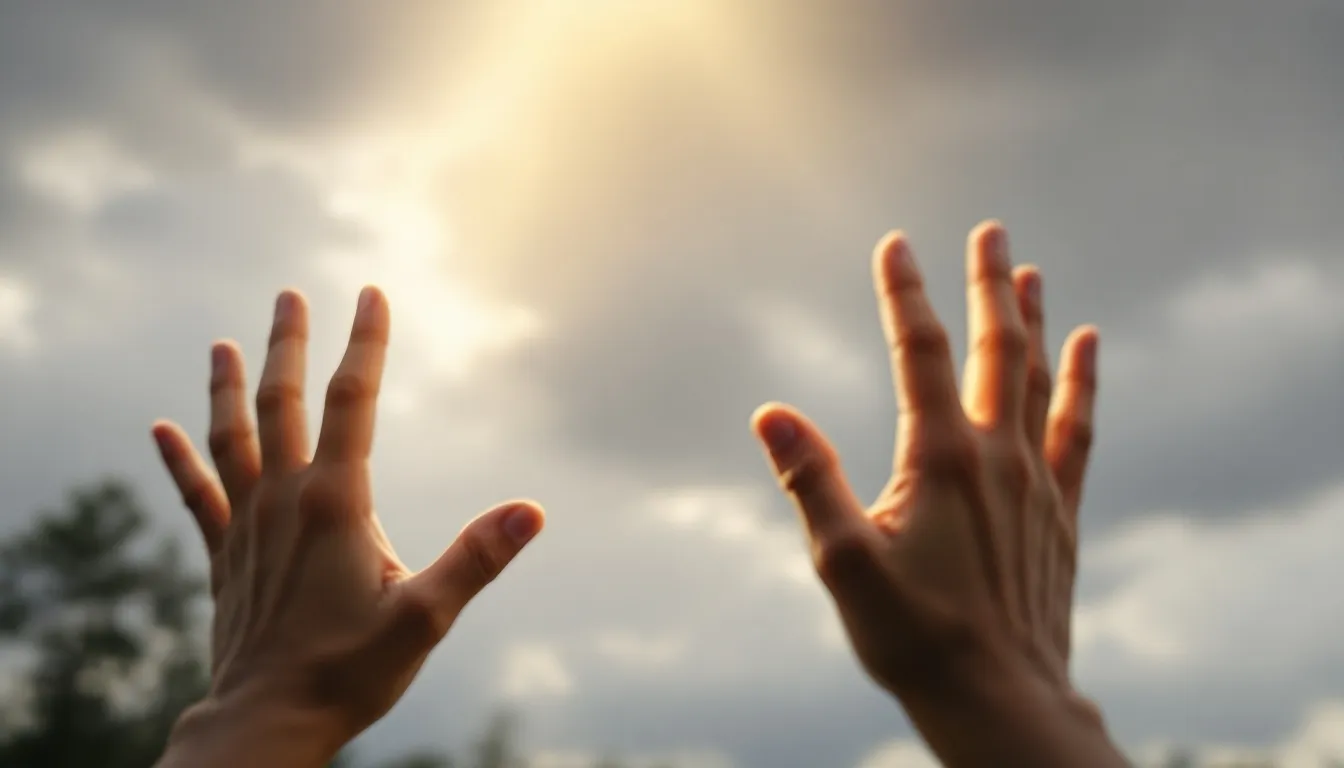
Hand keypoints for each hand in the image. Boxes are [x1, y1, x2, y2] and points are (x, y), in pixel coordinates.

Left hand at [151, 287, 544, 766]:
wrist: (264, 723)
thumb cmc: (348, 673)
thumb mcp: (425, 617)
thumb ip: (476, 559)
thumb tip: (531, 511)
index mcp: (335, 504)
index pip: (351, 402)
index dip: (364, 343)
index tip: (371, 293)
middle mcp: (284, 501)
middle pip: (282, 403)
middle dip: (289, 344)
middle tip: (290, 294)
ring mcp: (247, 527)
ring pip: (232, 437)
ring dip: (228, 387)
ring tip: (224, 344)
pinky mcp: (224, 557)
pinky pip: (198, 494)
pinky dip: (179, 459)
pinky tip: (161, 429)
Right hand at [752, 222, 1120, 766]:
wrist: (1001, 699)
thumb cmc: (914, 636)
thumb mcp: (843, 562)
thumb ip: (809, 480)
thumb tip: (770, 413)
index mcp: (938, 458)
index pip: (920, 353)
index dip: (905, 293)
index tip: (896, 243)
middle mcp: (995, 455)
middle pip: (996, 348)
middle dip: (989, 284)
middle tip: (992, 230)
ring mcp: (1035, 481)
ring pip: (1039, 378)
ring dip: (1033, 320)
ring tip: (1030, 272)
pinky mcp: (1059, 512)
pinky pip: (1076, 428)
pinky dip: (1081, 383)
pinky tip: (1087, 348)